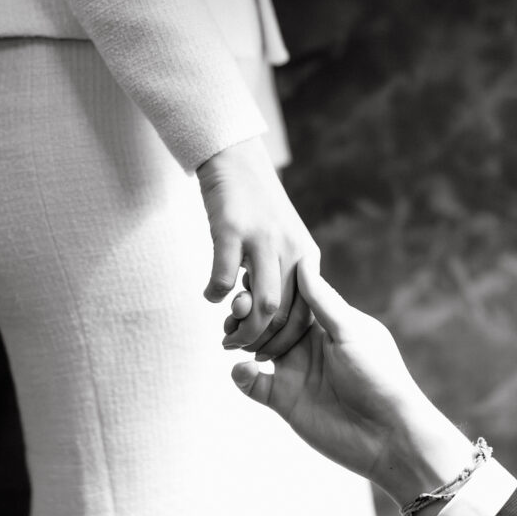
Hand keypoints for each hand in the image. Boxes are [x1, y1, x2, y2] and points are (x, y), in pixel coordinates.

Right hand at [196, 136, 318, 355]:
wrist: (237, 160)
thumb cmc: (256, 207)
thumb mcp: (283, 240)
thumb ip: (282, 274)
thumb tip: (270, 317)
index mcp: (307, 257)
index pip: (307, 313)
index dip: (285, 341)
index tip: (265, 355)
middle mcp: (292, 251)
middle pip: (285, 316)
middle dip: (261, 343)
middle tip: (238, 348)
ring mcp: (263, 240)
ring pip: (263, 305)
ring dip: (242, 328)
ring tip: (224, 333)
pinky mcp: (232, 230)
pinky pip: (223, 278)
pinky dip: (215, 295)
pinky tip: (209, 295)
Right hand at [229, 260, 472, 507]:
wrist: (387, 436)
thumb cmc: (379, 377)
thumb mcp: (351, 333)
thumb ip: (323, 301)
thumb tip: (304, 262)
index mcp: (327, 324)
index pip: (292, 297)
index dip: (271, 287)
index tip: (250, 274)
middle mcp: (308, 344)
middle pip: (268, 320)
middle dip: (248, 310)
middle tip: (235, 306)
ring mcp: (294, 372)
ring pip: (255, 347)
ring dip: (240, 337)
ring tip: (230, 334)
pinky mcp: (284, 401)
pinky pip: (253, 384)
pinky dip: (241, 375)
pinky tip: (243, 369)